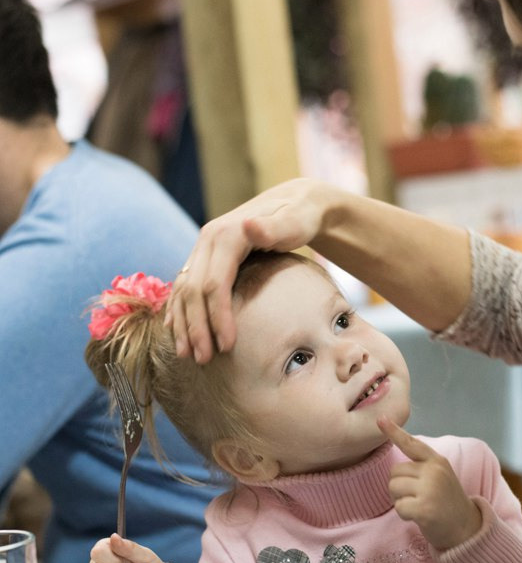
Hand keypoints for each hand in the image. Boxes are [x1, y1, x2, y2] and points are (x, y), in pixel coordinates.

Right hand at [166, 177, 338, 363]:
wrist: (296, 203)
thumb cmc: (302, 216)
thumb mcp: (296, 221)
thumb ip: (275, 227)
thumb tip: (248, 225)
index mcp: (225, 234)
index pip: (214, 283)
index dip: (217, 316)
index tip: (226, 346)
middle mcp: (208, 240)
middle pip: (193, 290)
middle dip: (197, 327)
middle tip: (204, 360)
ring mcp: (203, 248)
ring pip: (183, 290)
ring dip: (184, 323)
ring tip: (188, 355)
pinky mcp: (205, 257)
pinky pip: (184, 286)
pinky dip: (179, 310)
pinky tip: (177, 332)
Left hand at [381, 417, 482, 549]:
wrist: (466, 529)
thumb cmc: (447, 503)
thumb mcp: (441, 477)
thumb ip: (423, 468)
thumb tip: (396, 469)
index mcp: (437, 461)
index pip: (412, 444)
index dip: (394, 432)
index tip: (380, 419)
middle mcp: (434, 471)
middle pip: (395, 472)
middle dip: (399, 486)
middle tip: (417, 497)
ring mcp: (430, 489)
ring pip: (393, 488)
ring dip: (401, 501)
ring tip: (419, 506)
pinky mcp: (424, 509)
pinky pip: (398, 507)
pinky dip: (404, 515)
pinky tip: (419, 517)